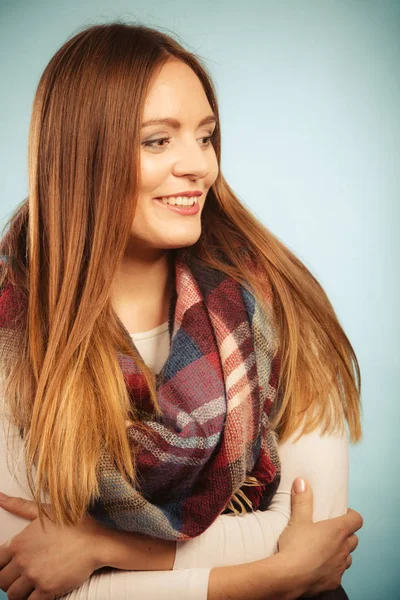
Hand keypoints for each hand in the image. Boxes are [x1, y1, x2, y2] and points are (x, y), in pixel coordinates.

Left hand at [0, 492, 106, 599]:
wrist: (96, 541)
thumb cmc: (73, 524)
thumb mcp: (45, 510)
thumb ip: (19, 506)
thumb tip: (0, 498)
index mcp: (19, 543)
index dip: (2, 566)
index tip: (12, 566)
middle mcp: (23, 561)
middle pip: (2, 581)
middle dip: (9, 580)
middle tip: (22, 577)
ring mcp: (34, 577)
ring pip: (13, 595)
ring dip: (20, 592)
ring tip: (30, 586)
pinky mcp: (47, 590)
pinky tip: (39, 593)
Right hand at [277, 477, 362, 596]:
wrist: (289, 577)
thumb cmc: (296, 546)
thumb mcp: (297, 519)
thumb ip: (302, 500)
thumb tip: (301, 481)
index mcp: (338, 531)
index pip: (357, 520)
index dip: (352, 515)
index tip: (342, 513)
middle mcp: (343, 549)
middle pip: (354, 539)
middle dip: (346, 535)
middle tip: (331, 531)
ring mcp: (339, 568)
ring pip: (347, 558)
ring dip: (340, 553)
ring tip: (325, 549)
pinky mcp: (333, 583)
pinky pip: (338, 574)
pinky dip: (332, 569)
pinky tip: (318, 567)